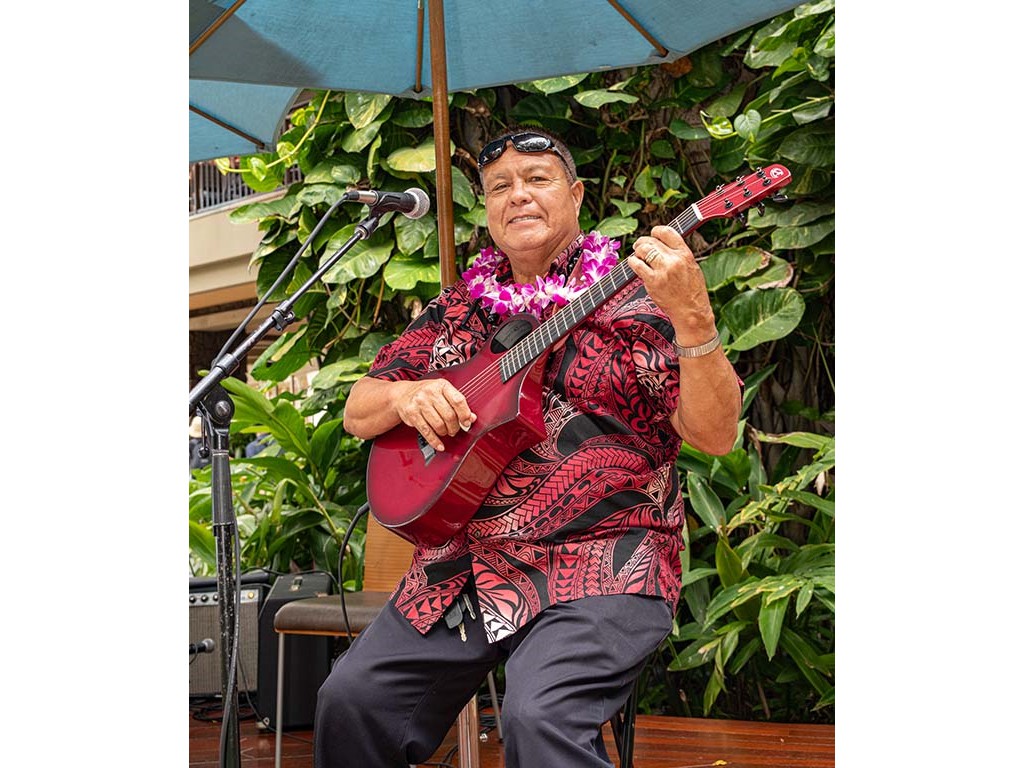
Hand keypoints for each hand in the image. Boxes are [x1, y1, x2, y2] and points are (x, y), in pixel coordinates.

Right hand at [394, 378, 475, 451]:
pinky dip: (435, 441)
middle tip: (454, 429)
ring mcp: (420, 402)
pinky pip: (426, 431)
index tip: (467, 422)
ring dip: (445, 432)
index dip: (465, 414)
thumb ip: (457, 404)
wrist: (403, 394)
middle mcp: (430, 392)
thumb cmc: (426, 394)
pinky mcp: (411, 414)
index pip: (458, 400)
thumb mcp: (443, 393)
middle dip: (454, 427)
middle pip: (449, 415)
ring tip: (445, 432)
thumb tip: (471, 417)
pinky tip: (439, 444)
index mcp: (442, 386)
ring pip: (438, 424)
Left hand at [627, 225, 717, 345]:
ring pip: (642, 250)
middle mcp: (674, 260)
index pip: (667, 232)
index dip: (656, 231)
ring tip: (637, 255)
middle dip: (642, 242)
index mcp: (685, 254)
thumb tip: (662, 244)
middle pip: (651, 241)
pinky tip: (633, 264)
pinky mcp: (652, 281)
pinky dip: (632, 262)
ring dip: (637, 251)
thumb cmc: (692, 292)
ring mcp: (662, 270)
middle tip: (639, 246)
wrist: (691, 312)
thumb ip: (678, 254)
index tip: (652, 234)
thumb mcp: (692, 267)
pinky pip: (636, 265)